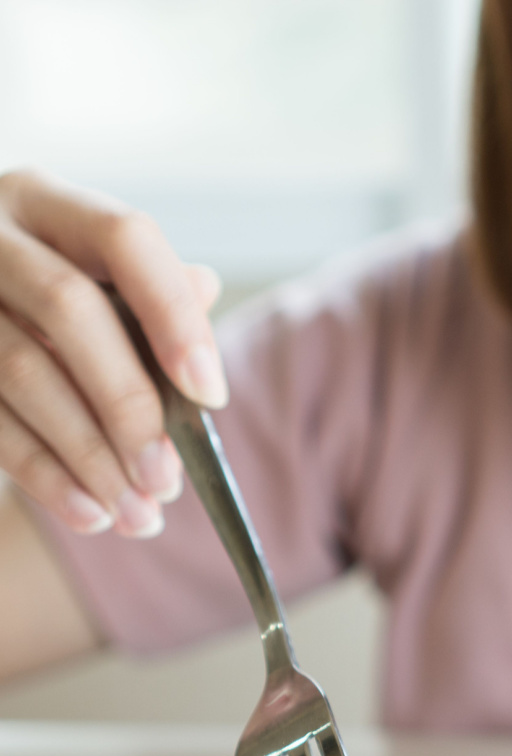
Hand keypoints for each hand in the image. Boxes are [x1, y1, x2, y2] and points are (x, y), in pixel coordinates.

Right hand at [0, 170, 226, 536]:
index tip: (210, 395)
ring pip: (21, 371)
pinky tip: (89, 512)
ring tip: (137, 515)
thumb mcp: (95, 279)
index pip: (126, 240)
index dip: (174, 317)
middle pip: (69, 310)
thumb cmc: (48, 303)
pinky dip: (42, 474)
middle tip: (167, 480)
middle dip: (129, 406)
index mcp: (48, 203)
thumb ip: (150, 291)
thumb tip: (203, 288)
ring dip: (89, 457)